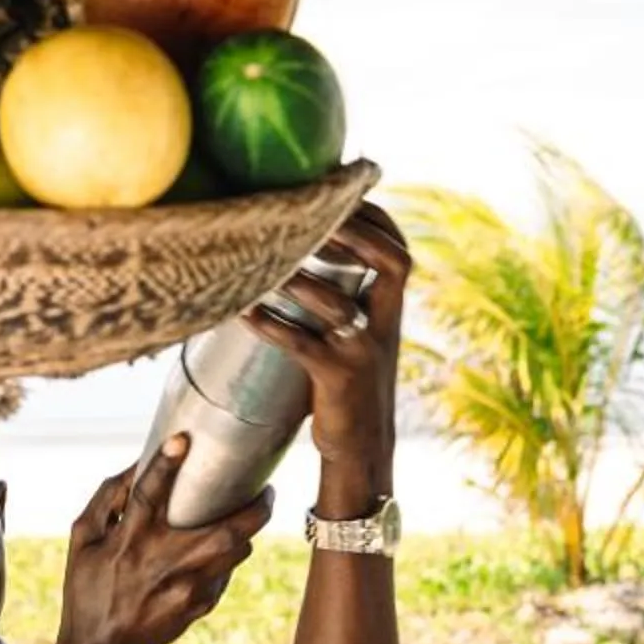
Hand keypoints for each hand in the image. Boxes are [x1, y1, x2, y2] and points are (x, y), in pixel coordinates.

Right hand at [58, 436, 269, 643]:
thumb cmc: (88, 587)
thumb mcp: (82, 541)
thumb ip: (106, 500)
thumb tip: (137, 463)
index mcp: (127, 541)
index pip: (147, 496)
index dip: (164, 466)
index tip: (182, 441)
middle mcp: (160, 564)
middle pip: (222, 531)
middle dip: (253, 508)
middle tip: (267, 489)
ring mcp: (184, 589)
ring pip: (234, 553)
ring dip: (248, 531)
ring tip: (254, 512)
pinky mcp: (198, 606)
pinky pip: (225, 574)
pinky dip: (228, 558)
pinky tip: (224, 551)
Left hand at [244, 200, 410, 484]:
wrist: (362, 448)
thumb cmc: (348, 384)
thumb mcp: (358, 338)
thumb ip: (345, 300)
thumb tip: (303, 253)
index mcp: (390, 311)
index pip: (399, 253)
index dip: (377, 221)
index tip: (346, 196)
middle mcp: (384, 325)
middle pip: (392, 264)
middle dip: (356, 233)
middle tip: (315, 215)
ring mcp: (363, 351)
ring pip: (335, 303)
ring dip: (299, 278)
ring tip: (266, 261)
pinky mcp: (337, 378)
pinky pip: (300, 344)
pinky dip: (269, 324)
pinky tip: (243, 310)